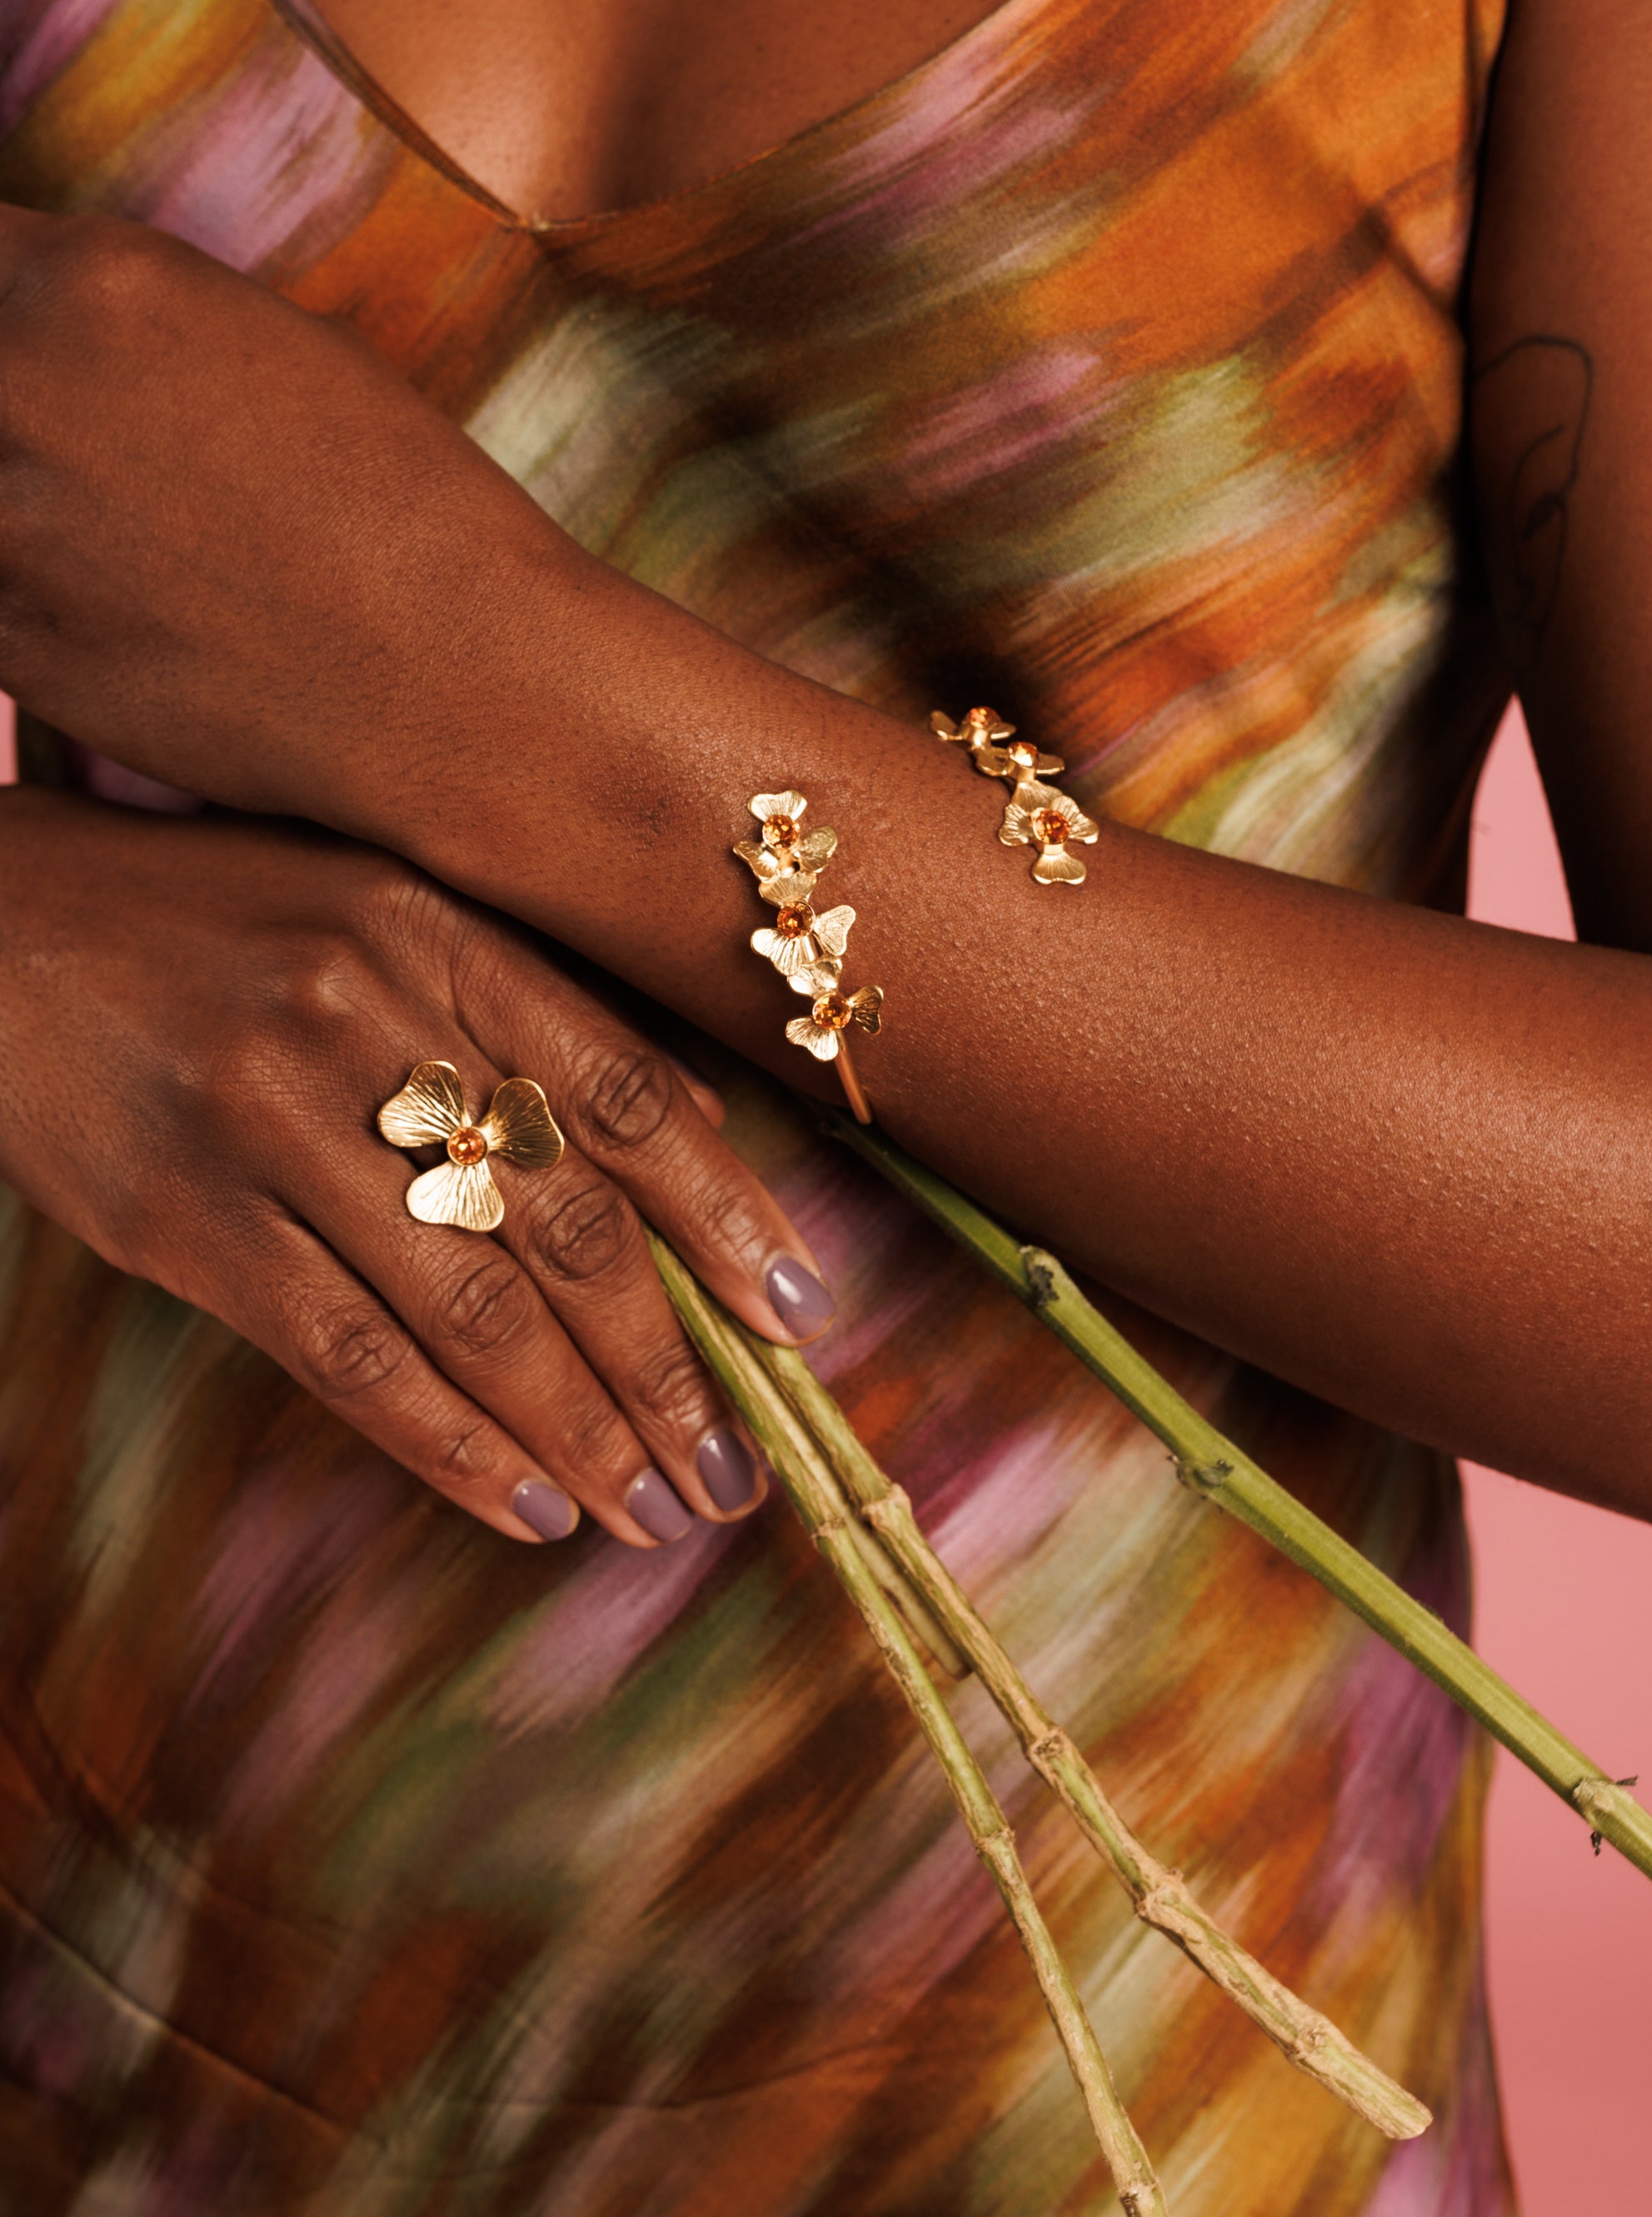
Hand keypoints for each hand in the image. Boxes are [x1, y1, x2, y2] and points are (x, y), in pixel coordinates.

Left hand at [0, 205, 576, 828]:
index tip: (38, 350)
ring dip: (24, 508)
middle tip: (107, 464)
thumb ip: (114, 314)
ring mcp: (0, 525)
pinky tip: (131, 612)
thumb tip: (32, 321)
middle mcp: (21, 386)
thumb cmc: (406, 510)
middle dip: (14, 407)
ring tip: (130, 542)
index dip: (6, 302)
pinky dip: (29, 597)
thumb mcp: (265, 339)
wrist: (458, 682)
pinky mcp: (4, 646)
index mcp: (97, 280)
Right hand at [0, 790, 835, 1545]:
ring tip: (653, 1511)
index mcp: (438, 932)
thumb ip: (531, 1013)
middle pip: (560, 1223)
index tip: (801, 1319)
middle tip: (733, 1470)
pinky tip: (525, 1506)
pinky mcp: (182, 1221)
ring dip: (579, 1430)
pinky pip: (346, 1358)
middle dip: (665, 1366)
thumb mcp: (386, 911)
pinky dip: (449, 1446)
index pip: (623, 1095)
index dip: (728, 1216)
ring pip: (466, 1312)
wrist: (4, 922)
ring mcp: (267, 1123)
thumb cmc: (227, 920)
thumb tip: (708, 1134)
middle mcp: (364, 1019)